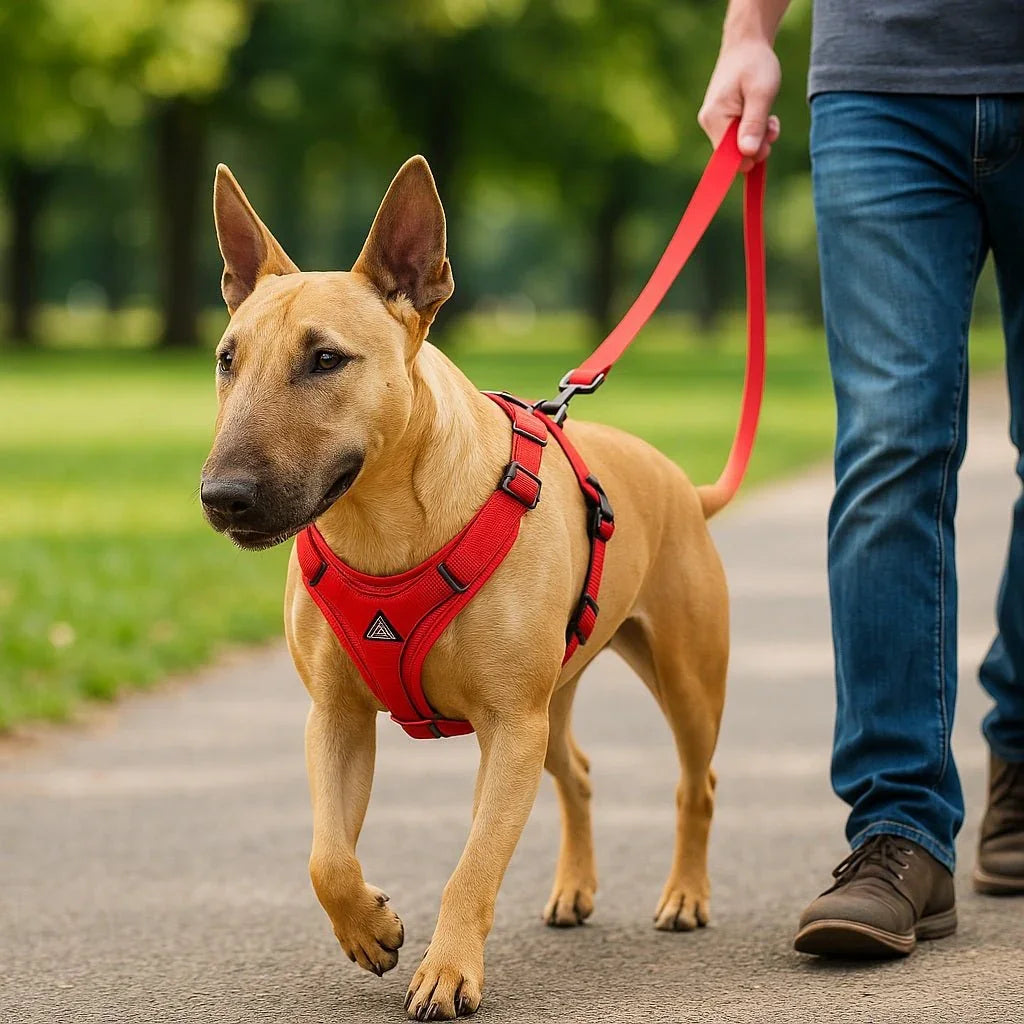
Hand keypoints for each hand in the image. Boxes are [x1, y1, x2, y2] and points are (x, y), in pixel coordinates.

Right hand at [698, 38, 780, 171]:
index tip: (768, 143)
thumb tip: (748, 154)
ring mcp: (714, 121)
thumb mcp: (761, 93)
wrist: (746, 43)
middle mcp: (709, 123)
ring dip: (758, 138)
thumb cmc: (755, 63)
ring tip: (771, 119)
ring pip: (737, 145)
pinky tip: (764, 118)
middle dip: (756, 146)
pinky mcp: (721, 119)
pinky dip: (754, 132)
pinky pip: (738, 136)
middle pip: (732, 153)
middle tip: (773, 127)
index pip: (728, 156)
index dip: (749, 157)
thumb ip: (754, 124)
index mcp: (714, 118)